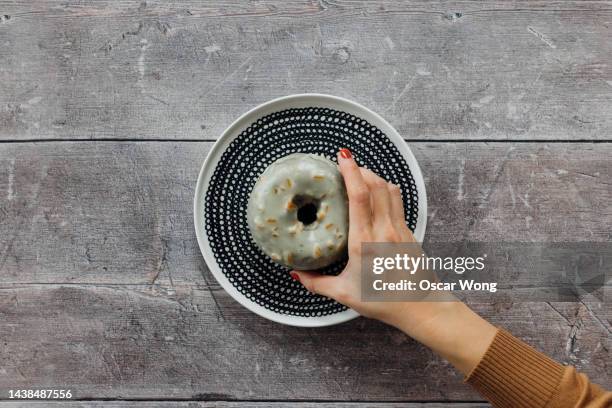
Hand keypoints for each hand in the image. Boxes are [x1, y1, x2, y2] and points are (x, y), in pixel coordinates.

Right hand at [290, 148, 496, 374]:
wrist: (421, 308)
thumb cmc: (384, 301)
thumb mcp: (344, 294)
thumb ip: (317, 283)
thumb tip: (296, 274)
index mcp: (364, 242)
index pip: (359, 196)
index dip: (351, 172)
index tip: (342, 158)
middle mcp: (384, 230)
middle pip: (376, 185)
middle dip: (361, 169)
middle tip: (346, 164)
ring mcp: (399, 229)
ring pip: (389, 190)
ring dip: (375, 177)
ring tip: (360, 175)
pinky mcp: (409, 232)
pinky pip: (397, 202)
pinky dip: (385, 191)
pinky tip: (375, 196)